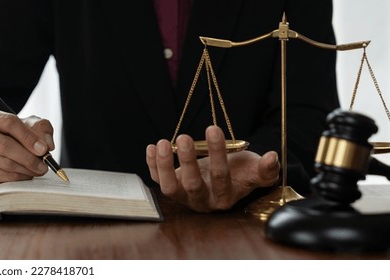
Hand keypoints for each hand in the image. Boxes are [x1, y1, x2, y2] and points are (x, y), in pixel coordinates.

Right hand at [0, 106, 54, 184]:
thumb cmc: (11, 132)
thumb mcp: (26, 122)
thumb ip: (40, 128)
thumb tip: (47, 145)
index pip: (9, 123)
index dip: (28, 137)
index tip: (43, 149)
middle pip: (4, 146)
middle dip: (28, 158)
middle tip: (44, 165)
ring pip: (4, 164)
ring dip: (25, 170)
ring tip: (38, 170)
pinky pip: (1, 177)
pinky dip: (17, 178)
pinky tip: (26, 174)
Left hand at [146, 126, 279, 211]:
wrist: (226, 179)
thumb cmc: (241, 172)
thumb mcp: (255, 170)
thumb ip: (266, 168)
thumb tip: (272, 157)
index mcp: (224, 197)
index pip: (220, 176)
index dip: (217, 154)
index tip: (213, 128)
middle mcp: (202, 200)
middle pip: (192, 184)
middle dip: (188, 161)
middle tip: (185, 137)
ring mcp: (184, 195)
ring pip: (170, 187)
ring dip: (164, 165)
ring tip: (164, 142)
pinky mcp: (171, 187)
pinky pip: (157, 180)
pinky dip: (152, 165)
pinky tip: (152, 146)